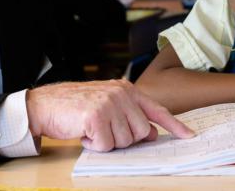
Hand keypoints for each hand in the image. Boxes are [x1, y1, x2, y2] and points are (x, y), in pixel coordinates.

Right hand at [26, 79, 194, 151]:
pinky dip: (93, 145)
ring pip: (124, 141)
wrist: (45, 104)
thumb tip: (150, 133)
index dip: (174, 125)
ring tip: (90, 128)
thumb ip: (130, 115)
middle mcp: (120, 94)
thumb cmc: (75, 106)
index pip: (156, 109)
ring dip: (106, 142)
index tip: (189, 136)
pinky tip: (83, 132)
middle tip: (103, 129)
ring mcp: (109, 104)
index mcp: (126, 89)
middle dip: (122, 138)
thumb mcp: (107, 105)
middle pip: (140, 132)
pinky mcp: (95, 116)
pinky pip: (105, 145)